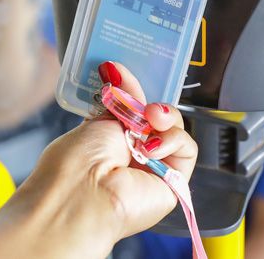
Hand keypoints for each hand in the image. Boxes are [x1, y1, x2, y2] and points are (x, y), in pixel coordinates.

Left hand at [39, 61, 197, 235]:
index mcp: (110, 141)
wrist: (82, 195)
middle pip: (158, 118)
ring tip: (151, 122)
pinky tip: (152, 149)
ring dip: (166, 120)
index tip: (121, 73)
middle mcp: (133, 156)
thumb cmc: (77, 164)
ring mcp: (153, 169)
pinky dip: (173, 141)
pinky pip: (187, 150)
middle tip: (143, 107)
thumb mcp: (98, 118)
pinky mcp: (173, 183)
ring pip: (176, 131)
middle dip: (153, 106)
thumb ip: (118, 98)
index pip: (134, 110)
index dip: (133, 90)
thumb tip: (114, 69)